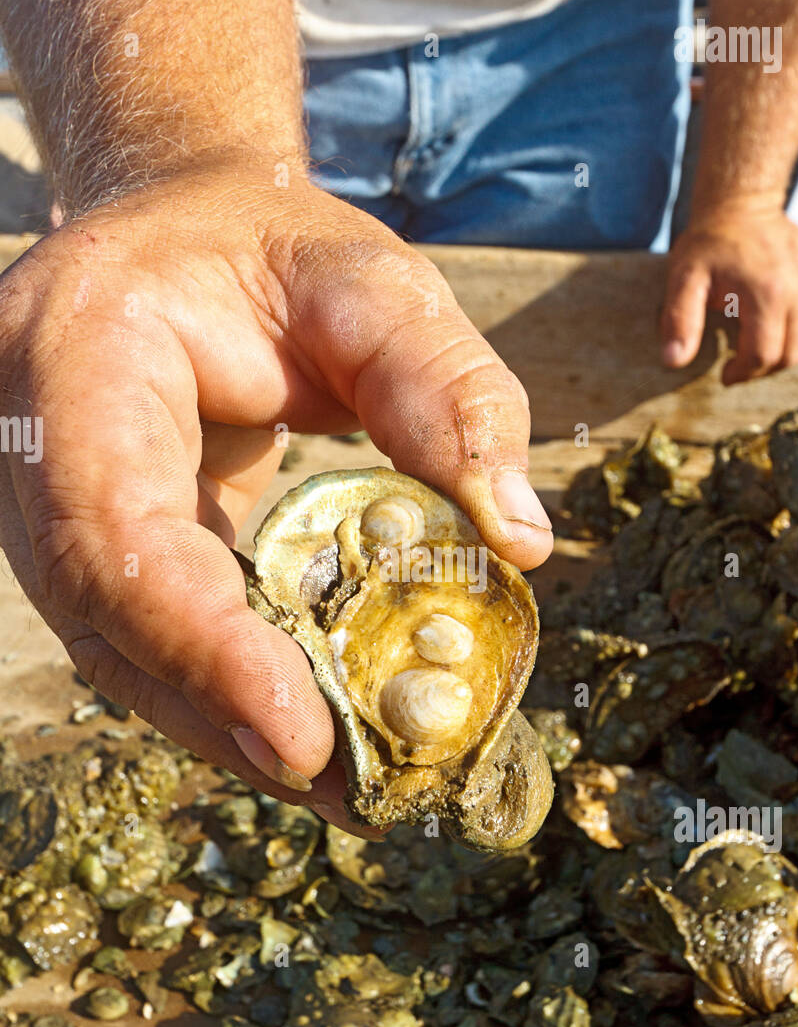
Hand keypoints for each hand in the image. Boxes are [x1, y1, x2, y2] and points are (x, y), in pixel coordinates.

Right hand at [0, 155, 550, 829]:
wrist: (177, 237)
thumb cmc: (269, 250)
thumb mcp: (371, 281)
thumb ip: (446, 390)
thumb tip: (519, 540)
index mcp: (75, 355)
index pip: (112, 528)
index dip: (200, 644)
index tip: (302, 737)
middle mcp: (31, 444)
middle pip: (105, 618)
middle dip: (221, 714)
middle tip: (349, 789)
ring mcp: (45, 503)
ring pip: (117, 648)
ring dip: (225, 727)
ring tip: (348, 787)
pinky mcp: (92, 545)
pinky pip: (145, 636)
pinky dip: (224, 692)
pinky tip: (310, 732)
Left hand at [660, 204, 797, 385]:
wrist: (740, 203)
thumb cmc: (708, 245)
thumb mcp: (683, 280)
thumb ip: (679, 322)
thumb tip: (673, 361)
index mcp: (767, 294)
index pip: (762, 357)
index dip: (741, 374)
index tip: (725, 374)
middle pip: (789, 354)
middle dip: (761, 368)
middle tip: (740, 363)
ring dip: (783, 350)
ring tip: (756, 342)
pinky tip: (778, 317)